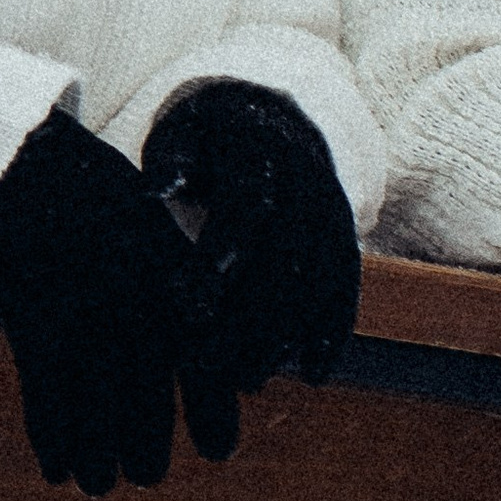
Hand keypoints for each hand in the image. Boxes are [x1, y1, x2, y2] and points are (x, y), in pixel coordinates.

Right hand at [0, 108, 193, 494]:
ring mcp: (84, 317)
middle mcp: (138, 302)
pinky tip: (58, 471)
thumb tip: (214, 362)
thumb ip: (187, 294)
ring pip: (97, 417)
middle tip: (151, 473)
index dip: (214, 414)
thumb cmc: (102, 205)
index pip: (208, 362)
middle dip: (149, 448)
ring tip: (105, 481)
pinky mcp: (35, 327)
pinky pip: (46, 404)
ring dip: (101, 458)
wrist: (25, 169)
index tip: (220, 450)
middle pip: (149, 403)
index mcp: (176, 275)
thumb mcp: (160, 235)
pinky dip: (54, 443)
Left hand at [142, 79, 362, 461]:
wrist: (269, 119)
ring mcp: (331, 209)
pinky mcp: (343, 238)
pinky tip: (312, 375)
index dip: (222, 253)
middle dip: (249, 317)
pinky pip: (346, 287)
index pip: (247, 202)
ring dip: (285, 335)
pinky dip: (333, 332)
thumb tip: (153, 191)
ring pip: (318, 278)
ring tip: (245, 382)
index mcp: (259, 148)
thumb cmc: (206, 141)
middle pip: (287, 254)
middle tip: (204, 367)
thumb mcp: (182, 135)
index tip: (189, 307)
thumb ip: (172, 162)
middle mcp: (306, 178)